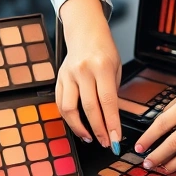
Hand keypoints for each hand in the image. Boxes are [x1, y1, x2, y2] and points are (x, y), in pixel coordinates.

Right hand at [55, 0, 122, 152]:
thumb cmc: (104, 51)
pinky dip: (69, 118)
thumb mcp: (116, 68)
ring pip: (70, 109)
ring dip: (80, 127)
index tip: (116, 140)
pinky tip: (78, 126)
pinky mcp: (59, 79)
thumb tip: (111, 120)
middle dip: (99, 130)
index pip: (108, 102)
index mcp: (102, 67)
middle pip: (90, 108)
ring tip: (90, 137)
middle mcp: (83, 71)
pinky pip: (61, 104)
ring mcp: (68, 75)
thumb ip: (112, 92)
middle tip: (106, 143)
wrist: (85, 32)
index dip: (112, 124)